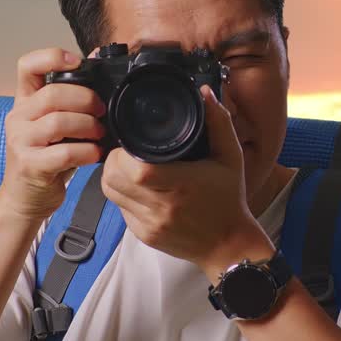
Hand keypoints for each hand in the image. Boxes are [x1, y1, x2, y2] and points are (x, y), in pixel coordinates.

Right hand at [0, 47, 104, 220]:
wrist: (25, 199)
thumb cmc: (45, 159)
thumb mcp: (54, 125)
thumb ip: (70, 98)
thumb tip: (97, 59)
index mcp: (24, 102)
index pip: (27, 66)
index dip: (52, 57)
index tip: (76, 62)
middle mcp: (18, 118)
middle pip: (53, 94)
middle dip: (85, 99)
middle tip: (101, 110)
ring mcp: (21, 141)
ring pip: (58, 121)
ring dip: (88, 126)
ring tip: (99, 134)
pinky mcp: (31, 165)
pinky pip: (65, 152)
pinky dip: (87, 152)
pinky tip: (95, 154)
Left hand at [100, 84, 271, 278]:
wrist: (228, 246)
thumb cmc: (229, 200)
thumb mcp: (231, 157)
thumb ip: (218, 123)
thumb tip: (205, 94)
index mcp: (182, 185)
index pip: (135, 169)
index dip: (124, 153)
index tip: (132, 143)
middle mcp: (162, 208)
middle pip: (113, 179)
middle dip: (113, 159)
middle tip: (128, 151)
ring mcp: (150, 224)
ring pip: (110, 193)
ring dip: (114, 175)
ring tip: (130, 166)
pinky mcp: (143, 235)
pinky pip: (119, 209)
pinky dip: (123, 194)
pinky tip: (139, 188)